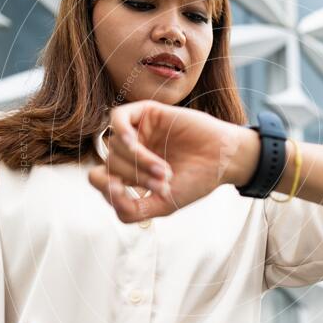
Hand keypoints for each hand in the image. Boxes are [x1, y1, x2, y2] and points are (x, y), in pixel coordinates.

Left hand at [87, 100, 258, 222]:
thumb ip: (132, 210)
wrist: (223, 160)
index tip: (126, 195)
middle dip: (136, 177)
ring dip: (138, 161)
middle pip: (110, 164)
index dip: (106, 189)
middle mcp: (130, 151)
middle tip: (165, 183)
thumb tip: (109, 192)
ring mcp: (138, 131)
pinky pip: (118, 118)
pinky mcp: (147, 112)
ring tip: (165, 171)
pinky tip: (135, 143)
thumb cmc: (196, 181)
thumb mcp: (162, 205)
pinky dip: (122, 132)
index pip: (100, 179)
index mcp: (130, 173)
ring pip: (115, 145)